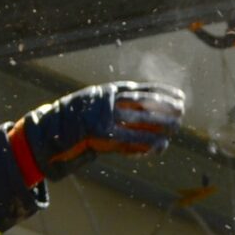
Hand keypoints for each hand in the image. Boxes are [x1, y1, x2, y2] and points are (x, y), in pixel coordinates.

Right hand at [10, 81, 183, 182]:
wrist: (51, 130)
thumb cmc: (77, 121)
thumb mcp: (98, 106)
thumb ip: (118, 108)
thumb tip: (141, 116)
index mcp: (110, 90)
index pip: (142, 88)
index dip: (163, 91)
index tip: (180, 95)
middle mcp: (109, 100)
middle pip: (145, 101)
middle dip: (166, 106)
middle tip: (182, 111)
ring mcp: (105, 115)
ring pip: (141, 118)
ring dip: (161, 124)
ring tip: (176, 128)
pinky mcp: (102, 133)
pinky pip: (130, 138)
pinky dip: (147, 142)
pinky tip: (160, 146)